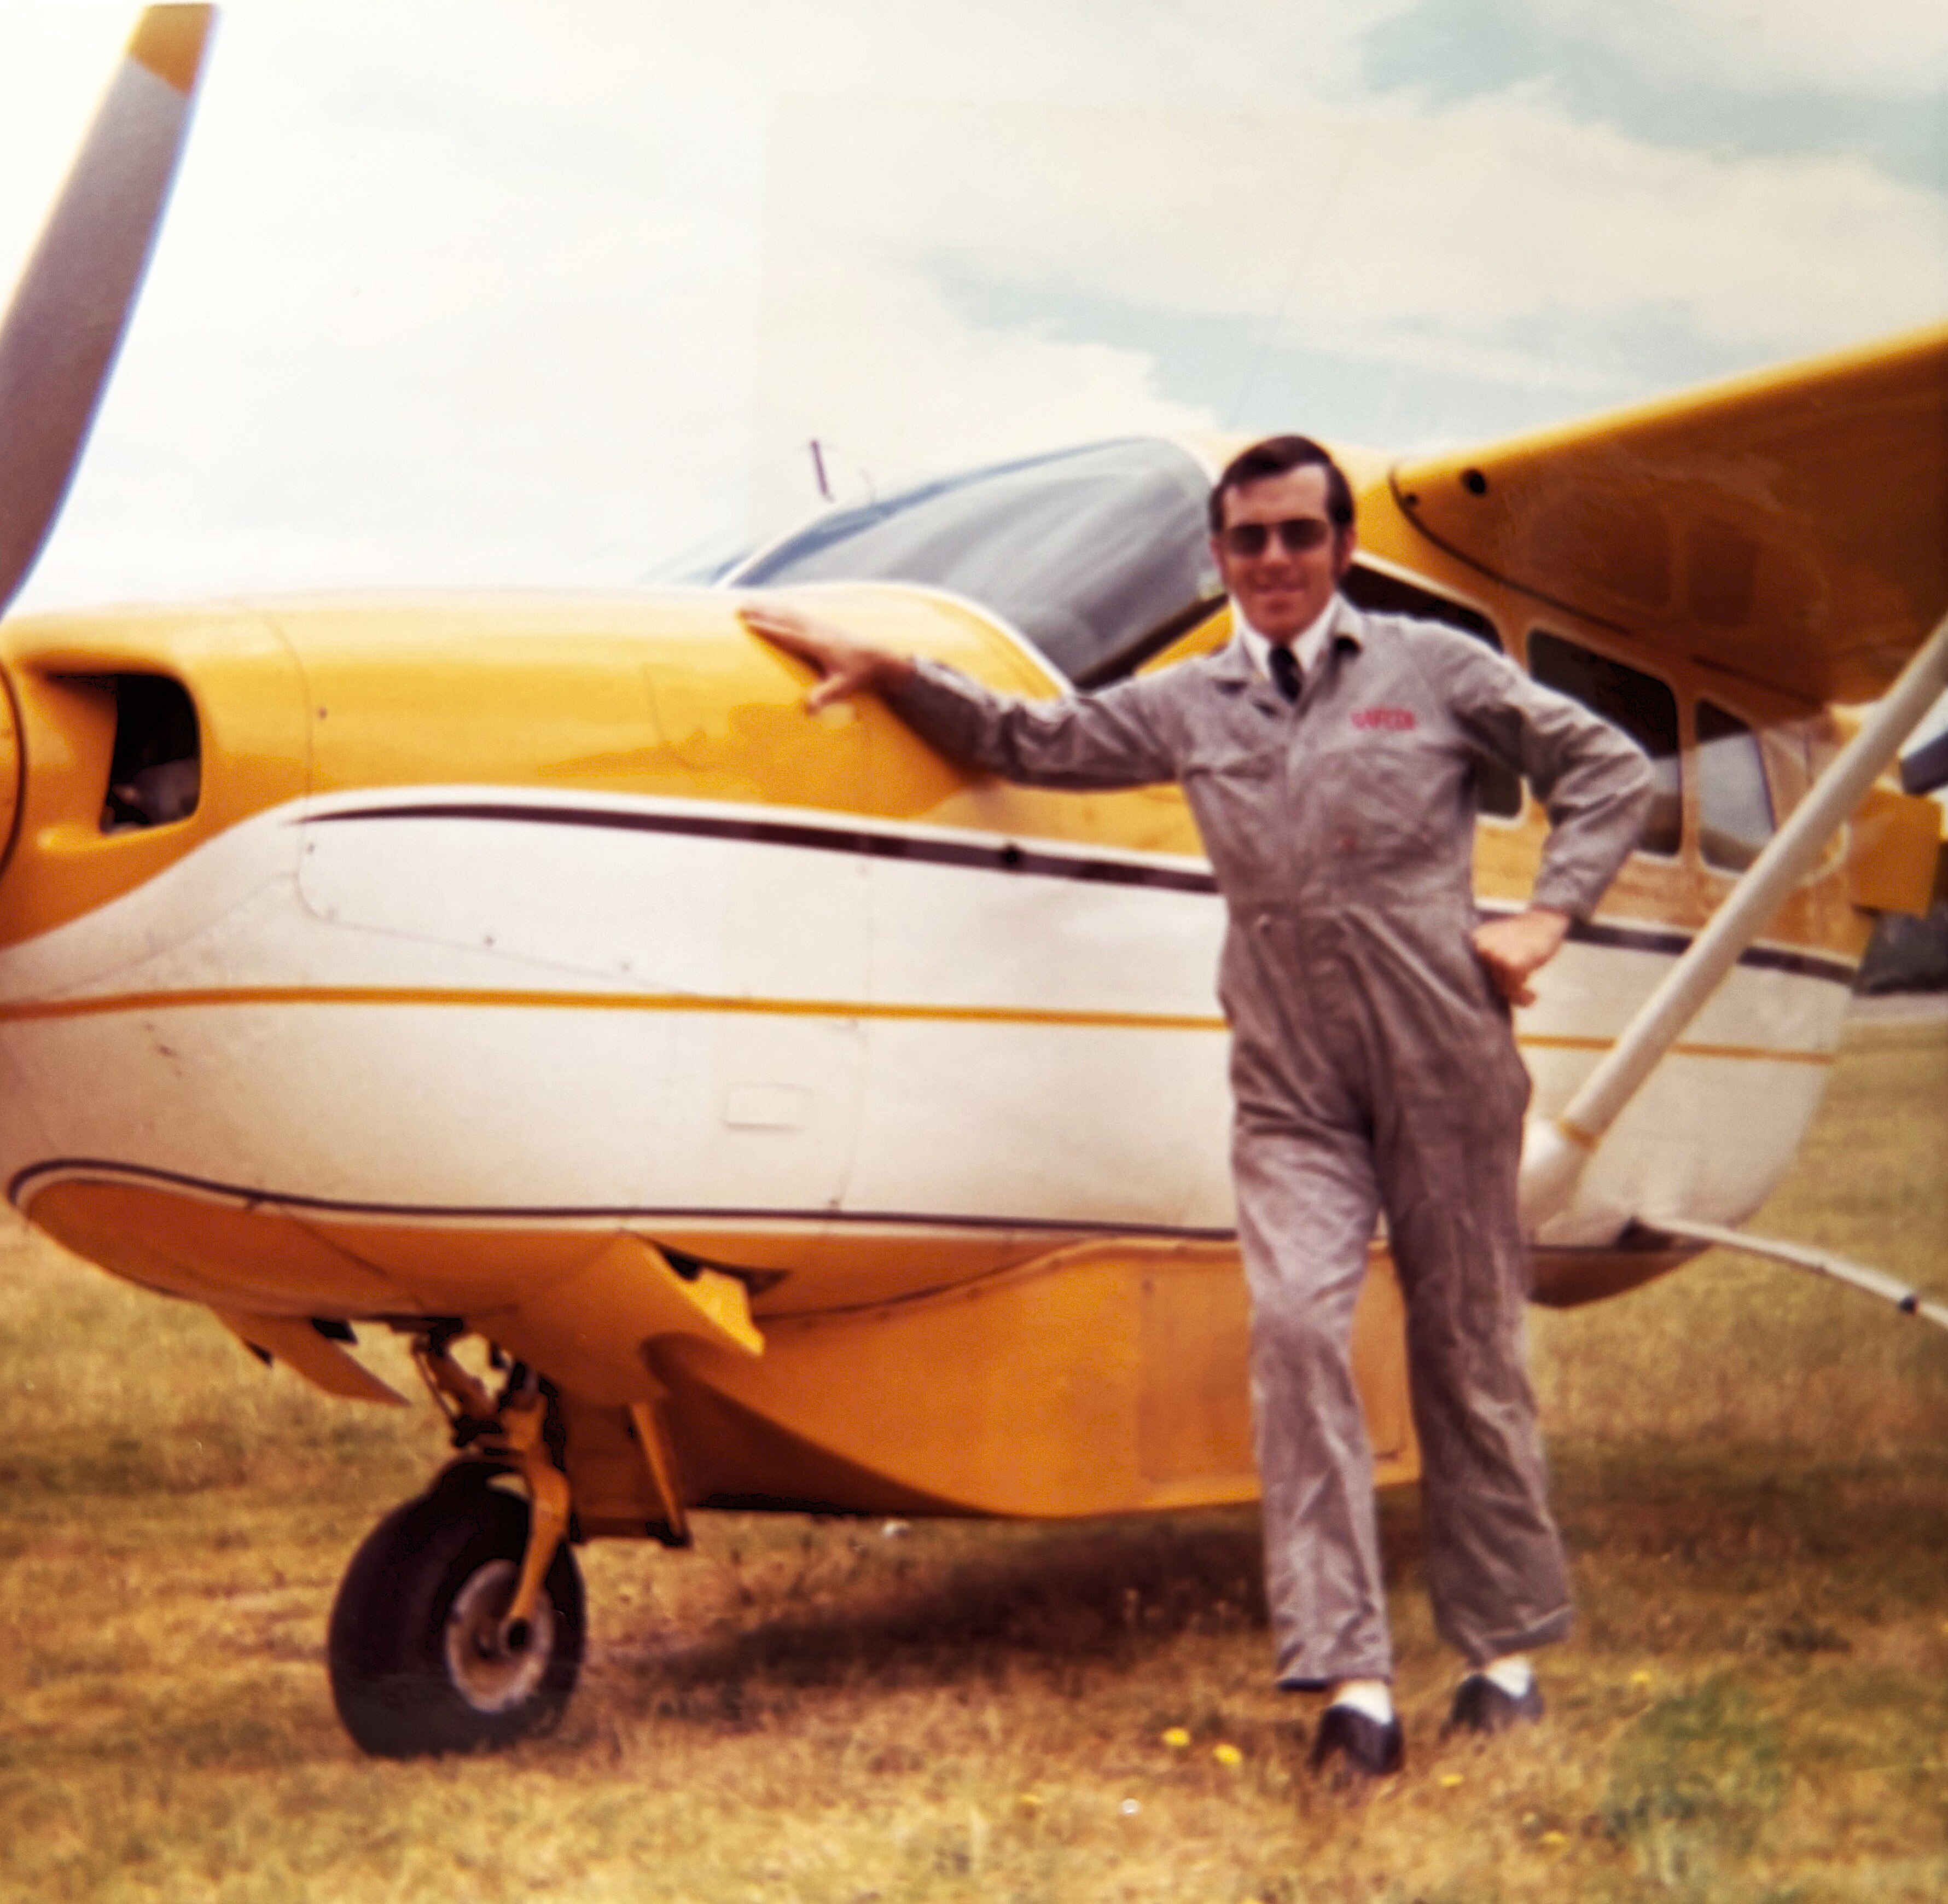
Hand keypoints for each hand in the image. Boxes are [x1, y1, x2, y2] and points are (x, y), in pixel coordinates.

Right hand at [738, 600, 913, 712]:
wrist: (879, 658)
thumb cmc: (860, 673)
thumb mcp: (843, 686)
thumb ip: (825, 696)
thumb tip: (807, 709)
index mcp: (817, 643)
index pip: (788, 634)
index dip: (768, 628)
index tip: (750, 623)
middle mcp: (816, 630)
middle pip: (784, 617)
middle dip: (762, 611)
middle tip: (741, 606)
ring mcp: (819, 625)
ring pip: (789, 611)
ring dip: (769, 606)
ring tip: (749, 600)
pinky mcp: (821, 625)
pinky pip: (797, 613)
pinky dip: (782, 607)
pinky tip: (773, 604)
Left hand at [1471, 907, 1570, 1006]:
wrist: (1546, 920)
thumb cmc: (1525, 936)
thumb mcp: (1500, 942)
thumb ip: (1488, 961)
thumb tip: (1481, 998)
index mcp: (1475, 940)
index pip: (1474, 973)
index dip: (1489, 985)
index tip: (1505, 989)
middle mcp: (1481, 946)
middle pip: (1487, 981)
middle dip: (1506, 989)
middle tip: (1522, 991)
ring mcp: (1496, 955)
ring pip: (1501, 987)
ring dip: (1517, 995)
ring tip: (1529, 995)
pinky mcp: (1512, 964)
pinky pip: (1514, 989)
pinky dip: (1524, 997)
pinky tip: (1533, 995)